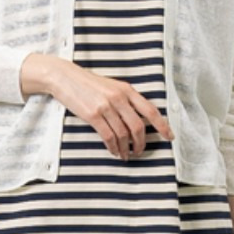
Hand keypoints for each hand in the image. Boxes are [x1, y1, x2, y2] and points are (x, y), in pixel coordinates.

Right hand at [31, 56, 171, 162]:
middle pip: (138, 127)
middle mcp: (119, 98)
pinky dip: (113, 148)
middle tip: (140, 152)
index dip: (162, 126)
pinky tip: (114, 151)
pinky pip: (108, 137)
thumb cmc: (89, 84)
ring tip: (126, 155)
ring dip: (126, 149)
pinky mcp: (93, 115)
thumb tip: (139, 119)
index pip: (151, 110)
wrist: (65, 77)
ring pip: (123, 135)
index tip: (169, 137)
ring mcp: (106, 107)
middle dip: (141, 144)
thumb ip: (126, 99)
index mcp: (127, 90)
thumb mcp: (112, 86)